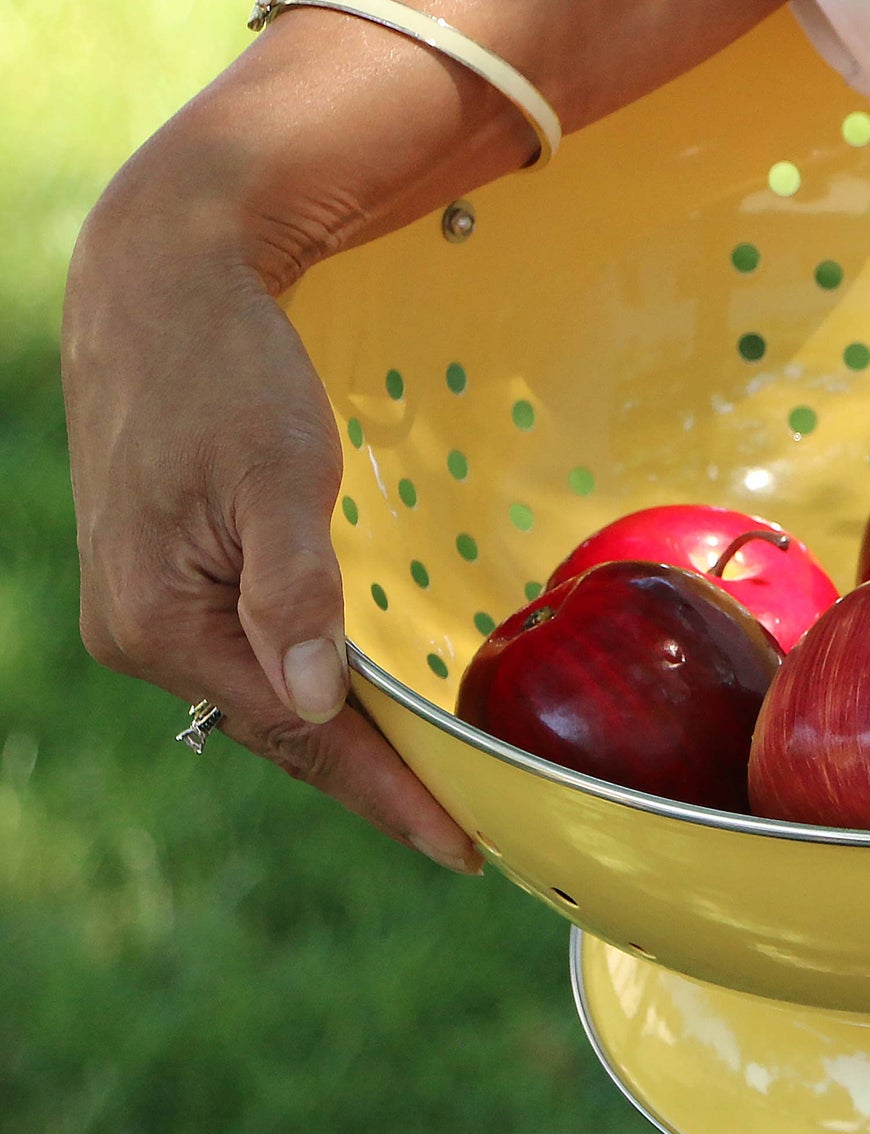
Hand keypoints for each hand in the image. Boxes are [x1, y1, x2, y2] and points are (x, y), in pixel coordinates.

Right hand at [63, 163, 480, 871]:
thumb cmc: (227, 367)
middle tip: (464, 832)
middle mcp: (140, 632)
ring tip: (427, 791)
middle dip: (372, 781)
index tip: (461, 849)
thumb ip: (296, 590)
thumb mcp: (277, 473)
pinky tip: (358, 712)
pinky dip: (309, 692)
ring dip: (343, 742)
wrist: (160, 285)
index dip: (387, 795)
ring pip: (264, 700)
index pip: (297, 736)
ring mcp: (147, 608)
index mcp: (159, 621)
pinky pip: (249, 660)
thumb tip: (312, 703)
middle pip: (279, 733)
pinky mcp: (165, 579)